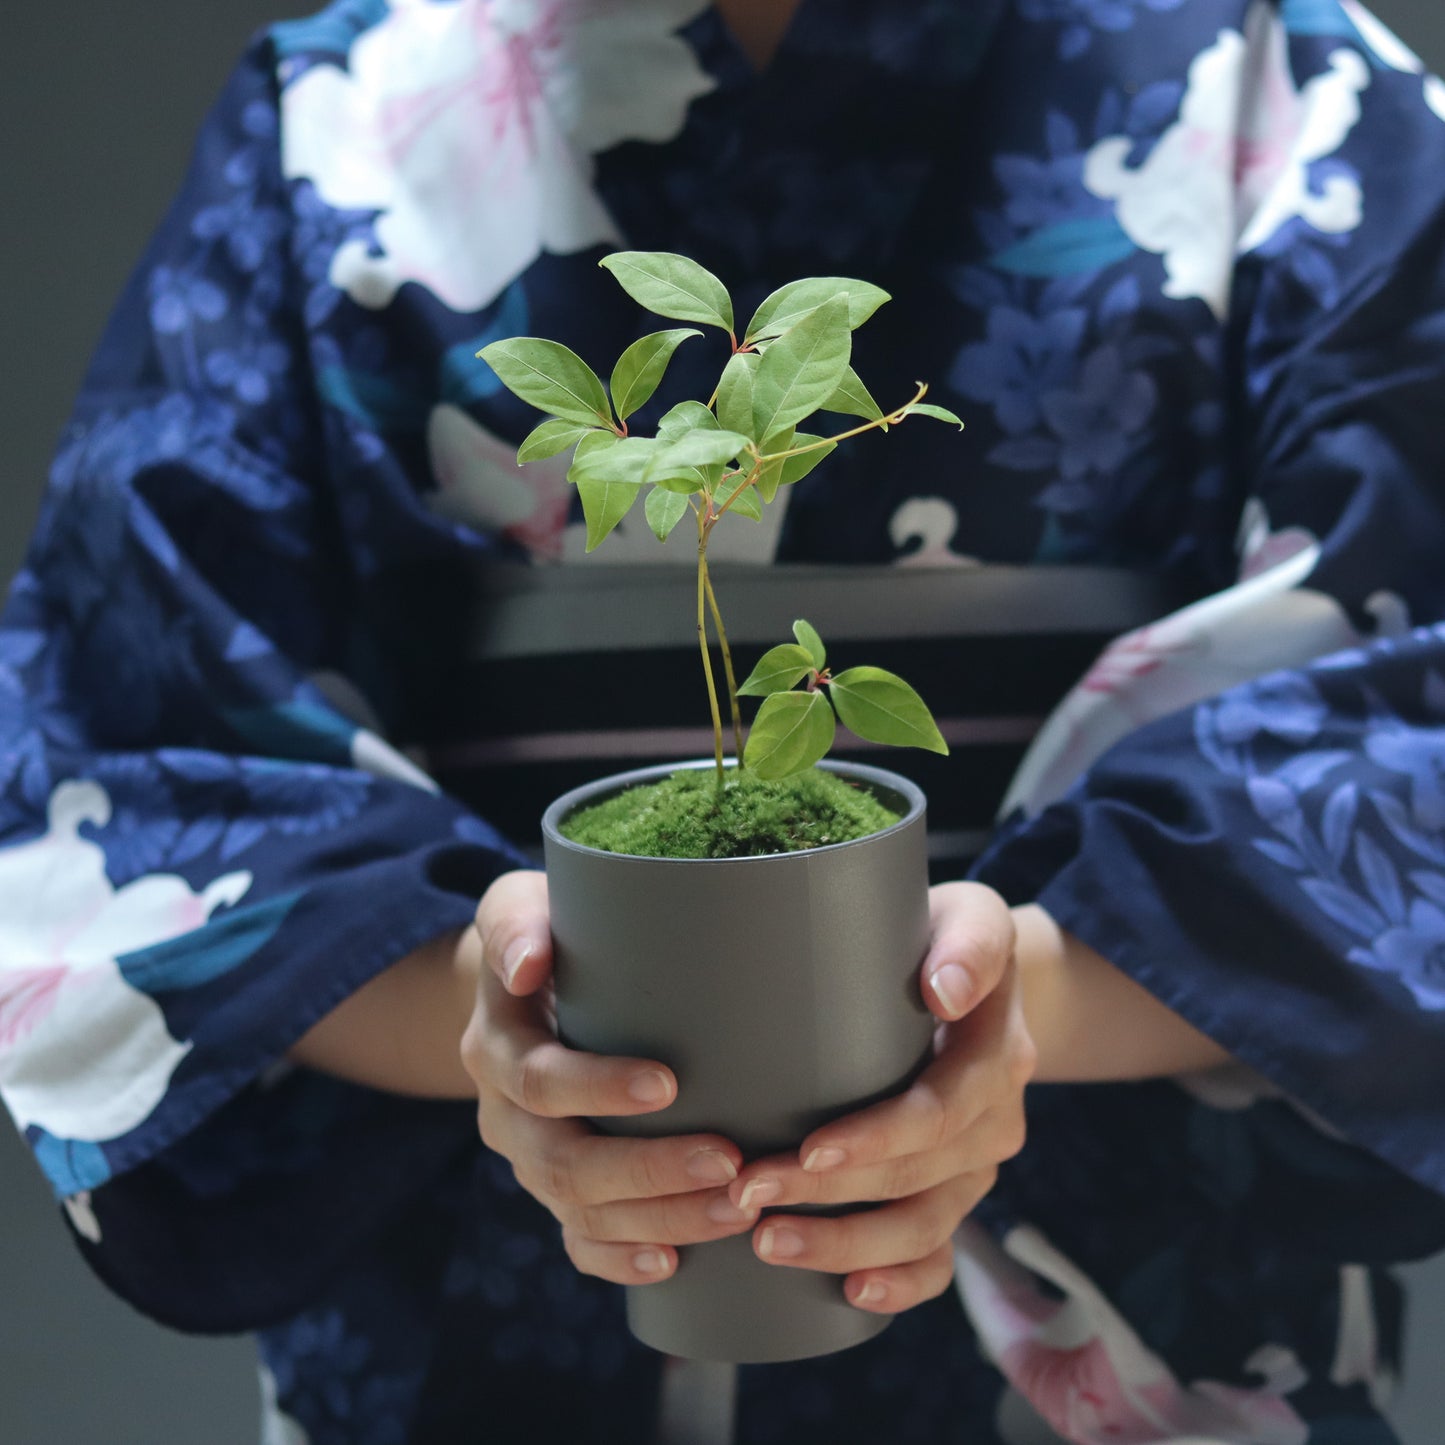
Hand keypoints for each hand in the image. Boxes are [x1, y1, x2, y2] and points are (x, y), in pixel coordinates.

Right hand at [459, 870, 760, 1284]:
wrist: (519, 981)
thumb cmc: (543, 932)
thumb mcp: (517, 907)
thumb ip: (517, 926)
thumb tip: (529, 964)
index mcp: (497, 1046)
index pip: (540, 1081)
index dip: (599, 1089)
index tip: (669, 1085)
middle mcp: (504, 1113)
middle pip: (564, 1162)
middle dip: (647, 1170)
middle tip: (728, 1163)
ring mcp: (529, 1157)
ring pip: (578, 1210)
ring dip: (658, 1218)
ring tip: (734, 1210)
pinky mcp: (554, 1187)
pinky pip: (576, 1239)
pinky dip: (619, 1258)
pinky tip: (672, 1263)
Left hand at [726, 881, 1034, 1314]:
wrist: (981, 975)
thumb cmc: (952, 938)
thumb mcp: (974, 917)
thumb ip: (971, 943)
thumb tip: (944, 988)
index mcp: (996, 1054)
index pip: (939, 1111)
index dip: (876, 1140)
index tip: (806, 1149)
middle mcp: (994, 1119)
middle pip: (916, 1178)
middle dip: (829, 1196)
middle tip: (746, 1195)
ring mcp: (976, 1163)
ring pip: (924, 1227)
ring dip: (846, 1245)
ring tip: (767, 1244)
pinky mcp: (955, 1189)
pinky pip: (941, 1254)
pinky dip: (901, 1282)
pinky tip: (852, 1292)